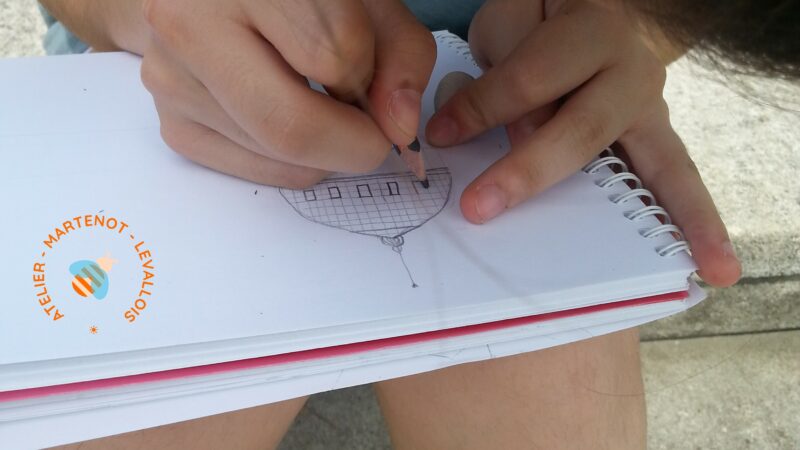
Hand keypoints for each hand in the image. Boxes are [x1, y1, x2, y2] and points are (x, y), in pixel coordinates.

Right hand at [133, 0, 434, 186]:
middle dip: (355, 144)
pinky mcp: (173, 124)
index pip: (334, 56)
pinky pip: (255, 170)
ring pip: (277, 155)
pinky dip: (296, 162)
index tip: (376, 79)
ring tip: (325, 105)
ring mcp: (171, 81)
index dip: (374, 81)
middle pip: (291, 127)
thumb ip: (401, 54)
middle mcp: (190, 26)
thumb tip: (400, 129)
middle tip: (374, 133)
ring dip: (326, 150)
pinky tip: (294, 118)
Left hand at [426, 0, 740, 286]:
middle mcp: (632, 70)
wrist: (581, 15)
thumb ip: (512, 70)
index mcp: (591, 29)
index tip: (440, 135)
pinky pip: (678, 181)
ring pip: (660, 166)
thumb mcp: (513, 23)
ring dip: (676, 218)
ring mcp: (652, 109)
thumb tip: (524, 137)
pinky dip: (695, 222)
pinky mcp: (655, 138)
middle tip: (478, 209)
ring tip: (712, 272)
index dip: (482, 108)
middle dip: (528, 171)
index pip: (532, 78)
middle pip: (581, 129)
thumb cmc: (539, 24)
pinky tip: (714, 265)